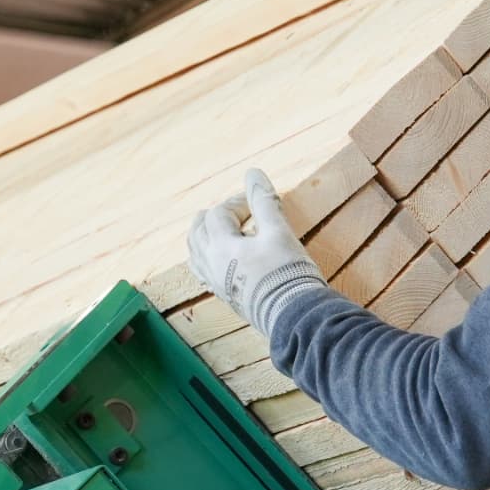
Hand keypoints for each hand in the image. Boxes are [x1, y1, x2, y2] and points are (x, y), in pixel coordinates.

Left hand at [187, 169, 327, 340]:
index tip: (257, 203)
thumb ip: (263, 202)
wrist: (294, 317)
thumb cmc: (288, 273)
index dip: (237, 202)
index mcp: (221, 246)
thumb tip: (253, 173)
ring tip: (219, 230)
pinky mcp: (225, 297)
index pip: (218, 213)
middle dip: (214, 216)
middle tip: (235, 212)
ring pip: (195, 253)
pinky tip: (217, 260)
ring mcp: (216, 283)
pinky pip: (203, 273)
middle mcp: (211, 265)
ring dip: (204, 236)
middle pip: (198, 231)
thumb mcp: (278, 233)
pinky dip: (205, 259)